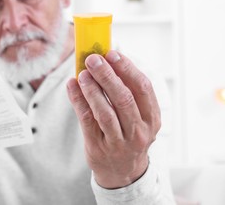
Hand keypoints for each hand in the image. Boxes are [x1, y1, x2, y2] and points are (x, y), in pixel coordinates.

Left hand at [66, 50, 160, 188]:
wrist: (122, 172)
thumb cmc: (129, 136)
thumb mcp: (138, 117)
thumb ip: (128, 93)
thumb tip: (108, 61)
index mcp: (152, 118)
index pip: (143, 88)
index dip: (128, 69)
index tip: (113, 53)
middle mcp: (139, 131)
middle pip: (123, 98)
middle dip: (107, 75)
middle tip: (93, 59)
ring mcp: (119, 142)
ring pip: (105, 111)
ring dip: (92, 89)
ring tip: (82, 73)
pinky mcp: (99, 147)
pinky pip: (87, 120)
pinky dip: (79, 100)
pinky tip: (72, 86)